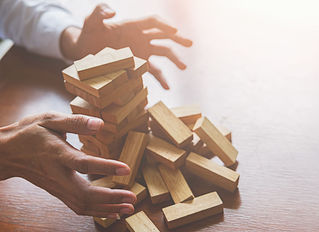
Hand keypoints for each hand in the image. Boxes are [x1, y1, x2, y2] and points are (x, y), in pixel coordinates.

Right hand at [0, 112, 135, 218]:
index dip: (105, 167)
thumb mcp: (49, 119)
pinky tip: (113, 211)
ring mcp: (57, 187)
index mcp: (57, 154)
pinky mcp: (58, 192)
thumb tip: (100, 124)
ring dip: (107, 208)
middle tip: (133, 198)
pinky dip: (97, 212)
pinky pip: (78, 207)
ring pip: (82, 205)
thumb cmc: (30, 133)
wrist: (7, 152)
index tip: (127, 169)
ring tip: (129, 207)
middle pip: (84, 194)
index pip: (82, 164)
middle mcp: (57, 174)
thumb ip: (75, 122)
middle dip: (111, 199)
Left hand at [61, 3, 191, 89]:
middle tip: (190, 44)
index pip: (153, 22)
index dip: (164, 24)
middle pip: (164, 35)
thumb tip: (113, 12)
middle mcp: (141, 37)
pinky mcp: (138, 64)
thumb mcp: (90, 21)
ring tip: (183, 67)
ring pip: (163, 52)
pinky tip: (167, 87)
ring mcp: (141, 51)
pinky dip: (161, 79)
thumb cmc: (89, 33)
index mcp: (133, 25)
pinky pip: (153, 71)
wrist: (84, 49)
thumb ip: (99, 12)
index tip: (174, 30)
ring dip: (174, 59)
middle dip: (178, 39)